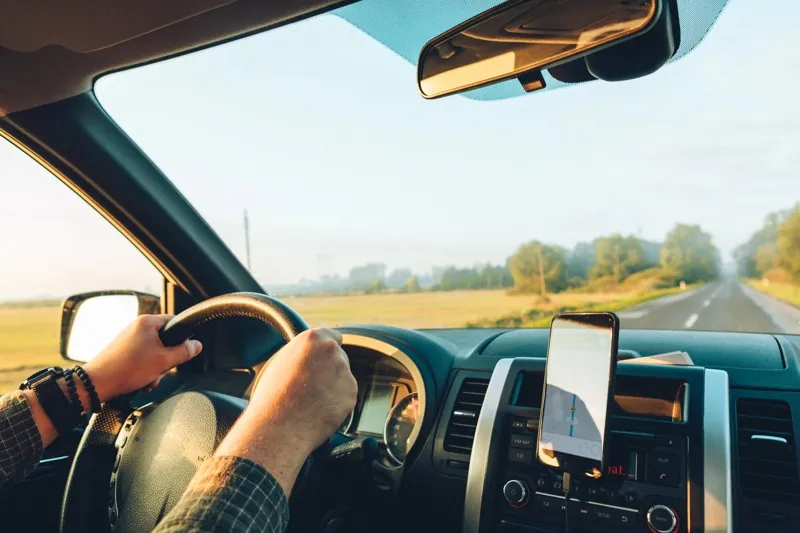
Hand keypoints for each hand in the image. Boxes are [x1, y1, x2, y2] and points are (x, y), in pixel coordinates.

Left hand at [83, 315, 202, 402]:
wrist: (97, 383)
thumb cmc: (126, 369)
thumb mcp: (164, 362)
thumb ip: (184, 352)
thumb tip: (197, 345)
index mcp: (147, 322)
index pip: (175, 322)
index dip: (182, 338)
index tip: (182, 351)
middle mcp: (137, 327)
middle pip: (165, 340)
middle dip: (166, 358)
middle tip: (161, 369)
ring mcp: (128, 339)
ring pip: (154, 351)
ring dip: (156, 367)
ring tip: (148, 378)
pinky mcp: (122, 350)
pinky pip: (142, 357)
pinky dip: (145, 369)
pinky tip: (141, 380)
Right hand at [215, 328, 356, 493]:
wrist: (278, 427)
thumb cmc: (273, 397)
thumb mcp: (281, 362)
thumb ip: (302, 352)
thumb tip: (311, 355)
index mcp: (313, 339)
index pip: (333, 336)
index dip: (327, 350)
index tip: (323, 359)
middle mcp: (332, 351)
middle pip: (339, 357)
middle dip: (330, 369)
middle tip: (311, 386)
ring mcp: (344, 372)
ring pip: (343, 378)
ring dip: (333, 387)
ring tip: (311, 400)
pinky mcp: (351, 394)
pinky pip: (346, 396)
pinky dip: (337, 403)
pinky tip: (319, 409)